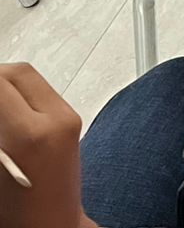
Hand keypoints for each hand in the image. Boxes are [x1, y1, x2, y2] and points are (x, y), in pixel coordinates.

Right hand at [0, 64, 86, 227]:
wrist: (51, 224)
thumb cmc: (14, 210)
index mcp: (29, 135)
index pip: (0, 83)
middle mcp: (56, 120)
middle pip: (16, 74)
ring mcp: (68, 118)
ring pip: (29, 79)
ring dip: (4, 84)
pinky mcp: (72, 119)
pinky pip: (40, 92)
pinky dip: (18, 94)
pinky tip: (5, 110)